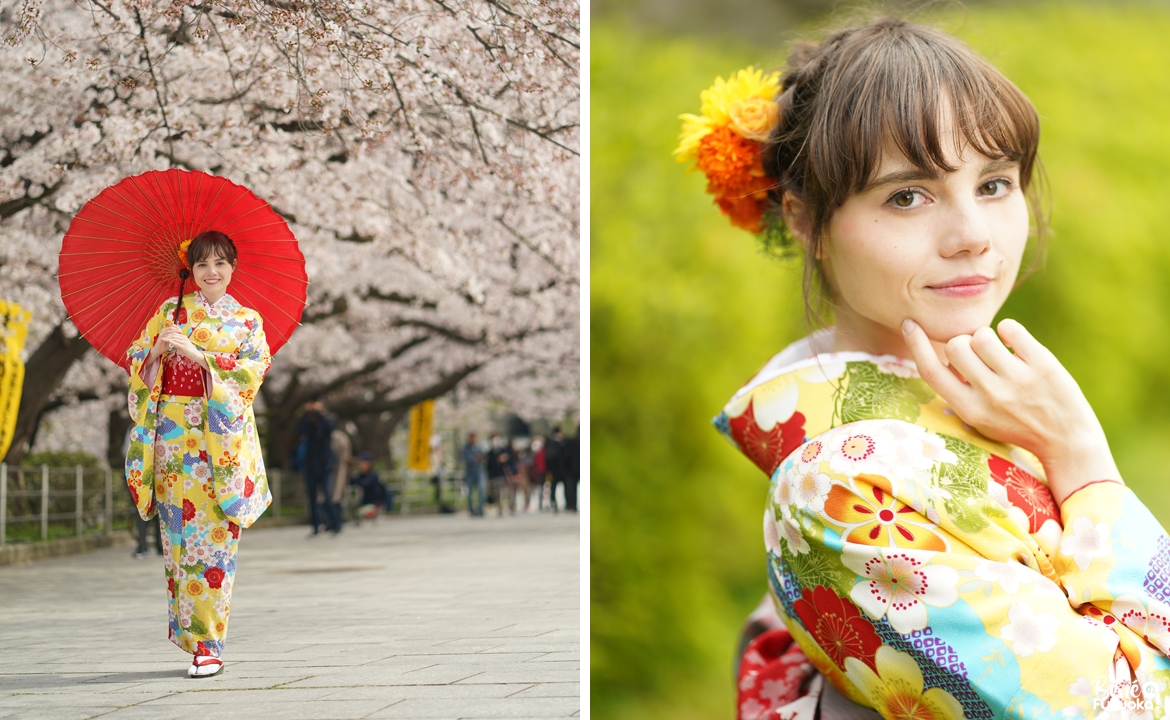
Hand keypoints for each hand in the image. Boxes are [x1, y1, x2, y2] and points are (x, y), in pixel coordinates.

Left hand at [158, 325, 206, 367]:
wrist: (195, 355)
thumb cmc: (189, 351)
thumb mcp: (182, 346)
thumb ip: (178, 344)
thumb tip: (173, 343)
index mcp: (183, 337)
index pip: (175, 334)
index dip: (168, 334)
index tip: (163, 335)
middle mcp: (184, 338)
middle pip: (174, 335)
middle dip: (167, 335)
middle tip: (161, 336)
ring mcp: (184, 342)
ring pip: (174, 338)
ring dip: (168, 338)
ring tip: (163, 339)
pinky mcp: (184, 346)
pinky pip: (177, 343)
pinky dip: (172, 342)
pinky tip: (168, 341)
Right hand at [902, 318, 1120, 504]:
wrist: (1067, 441)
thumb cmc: (1017, 426)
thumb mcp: (979, 418)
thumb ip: (960, 390)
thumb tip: (945, 350)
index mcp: (969, 410)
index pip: (931, 371)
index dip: (915, 344)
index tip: (910, 324)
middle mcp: (991, 395)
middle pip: (955, 346)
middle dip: (962, 344)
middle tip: (979, 356)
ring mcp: (1018, 380)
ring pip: (982, 335)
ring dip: (987, 338)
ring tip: (999, 352)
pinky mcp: (1043, 365)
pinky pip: (1010, 328)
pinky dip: (1009, 330)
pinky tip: (1015, 344)